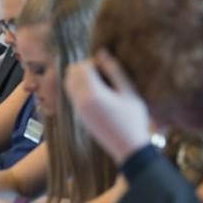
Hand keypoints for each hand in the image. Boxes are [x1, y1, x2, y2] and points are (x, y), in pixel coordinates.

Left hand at [64, 50, 150, 164]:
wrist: (128, 149)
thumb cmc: (133, 120)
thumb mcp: (129, 93)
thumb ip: (115, 71)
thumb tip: (102, 53)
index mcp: (93, 95)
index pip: (82, 67)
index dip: (94, 61)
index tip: (108, 66)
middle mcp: (80, 102)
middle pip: (71, 73)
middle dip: (85, 67)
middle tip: (104, 72)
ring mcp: (77, 110)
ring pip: (68, 84)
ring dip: (81, 77)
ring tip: (102, 82)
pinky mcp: (79, 117)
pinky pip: (72, 95)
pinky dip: (80, 88)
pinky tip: (99, 92)